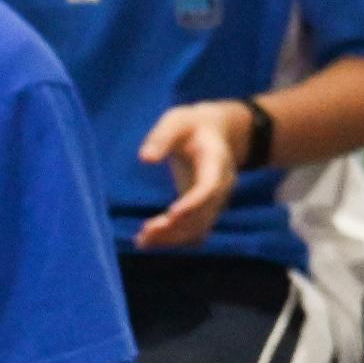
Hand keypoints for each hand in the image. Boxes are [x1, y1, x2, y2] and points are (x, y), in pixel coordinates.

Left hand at [133, 101, 249, 248]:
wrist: (214, 133)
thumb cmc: (191, 126)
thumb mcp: (176, 121)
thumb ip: (162, 137)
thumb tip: (145, 159)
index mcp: (217, 162)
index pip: (210, 187)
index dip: (194, 202)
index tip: (172, 213)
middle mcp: (221, 186)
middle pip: (205, 213)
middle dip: (177, 225)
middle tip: (146, 230)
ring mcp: (215, 200)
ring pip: (200, 227)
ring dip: (173, 237)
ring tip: (142, 239)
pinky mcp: (205, 209)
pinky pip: (194, 231)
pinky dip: (174, 240)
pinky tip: (147, 241)